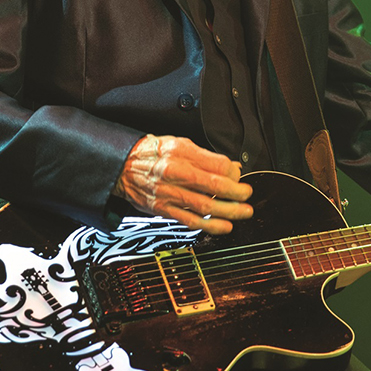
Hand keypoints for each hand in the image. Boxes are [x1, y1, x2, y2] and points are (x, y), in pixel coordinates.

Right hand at [115, 135, 252, 234]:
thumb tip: (230, 167)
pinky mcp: (163, 209)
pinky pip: (190, 220)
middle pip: (214, 186)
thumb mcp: (179, 144)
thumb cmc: (151, 153)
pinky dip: (209, 225)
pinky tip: (223, 227)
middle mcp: (175, 173)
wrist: (122, 166)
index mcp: (181, 153)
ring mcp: (169, 193)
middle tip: (247, 195)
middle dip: (236, 193)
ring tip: (243, 212)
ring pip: (205, 206)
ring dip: (229, 211)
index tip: (239, 176)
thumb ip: (206, 157)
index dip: (233, 173)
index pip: (217, 164)